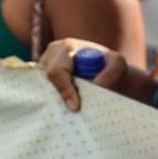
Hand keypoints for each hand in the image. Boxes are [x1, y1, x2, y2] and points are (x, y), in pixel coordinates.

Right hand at [38, 38, 157, 110]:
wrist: (106, 70)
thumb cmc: (111, 65)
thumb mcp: (118, 65)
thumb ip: (110, 73)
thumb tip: (96, 85)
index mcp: (67, 47)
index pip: (57, 71)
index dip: (65, 90)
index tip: (76, 106)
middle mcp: (51, 54)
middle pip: (45, 81)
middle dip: (57, 97)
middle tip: (73, 111)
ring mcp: (43, 65)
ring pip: (40, 88)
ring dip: (53, 100)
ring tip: (68, 111)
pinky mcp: (41, 77)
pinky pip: (40, 92)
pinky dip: (50, 102)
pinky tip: (61, 111)